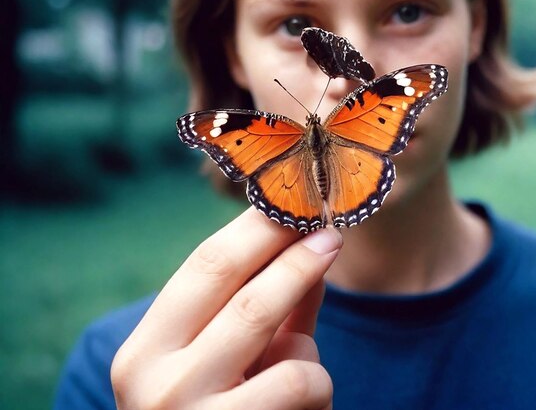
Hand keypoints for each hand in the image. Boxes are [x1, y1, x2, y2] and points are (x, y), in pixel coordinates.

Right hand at [111, 207, 341, 409]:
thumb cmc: (213, 408)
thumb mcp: (227, 354)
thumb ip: (268, 303)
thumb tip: (310, 243)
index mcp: (145, 347)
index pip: (208, 264)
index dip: (260, 228)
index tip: (297, 204)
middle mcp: (156, 385)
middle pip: (248, 295)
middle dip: (299, 257)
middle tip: (332, 233)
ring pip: (292, 351)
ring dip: (309, 346)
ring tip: (299, 359)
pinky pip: (307, 392)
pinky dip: (317, 388)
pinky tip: (298, 407)